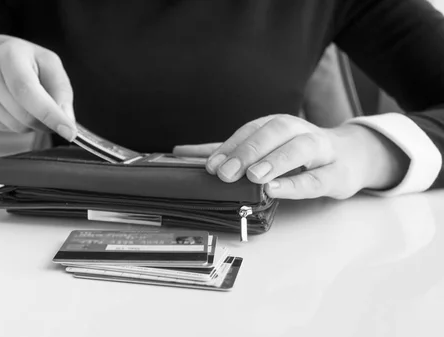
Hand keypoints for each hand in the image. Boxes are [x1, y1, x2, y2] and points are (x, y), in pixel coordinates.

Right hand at [0, 35, 75, 139]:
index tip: (69, 131)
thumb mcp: (46, 61)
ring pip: (17, 126)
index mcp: (9, 55)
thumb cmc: (20, 59)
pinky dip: (18, 123)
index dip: (50, 114)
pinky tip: (14, 106)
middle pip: (25, 115)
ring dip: (32, 123)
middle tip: (55, 115)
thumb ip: (61, 89)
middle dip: (46, 121)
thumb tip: (68, 120)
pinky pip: (6, 129)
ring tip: (29, 103)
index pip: (28, 91)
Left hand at [174, 114, 408, 199]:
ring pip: (300, 148)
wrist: (350, 157)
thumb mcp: (263, 149)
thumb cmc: (300, 154)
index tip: (211, 166)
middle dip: (248, 151)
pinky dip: (297, 183)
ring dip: (275, 160)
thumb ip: (227, 152)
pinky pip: (318, 177)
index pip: (252, 129)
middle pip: (274, 132)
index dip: (231, 146)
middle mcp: (299, 131)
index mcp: (278, 125)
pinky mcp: (337, 173)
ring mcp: (321, 150)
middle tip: (225, 173)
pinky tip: (277, 189)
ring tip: (254, 177)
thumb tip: (180, 153)